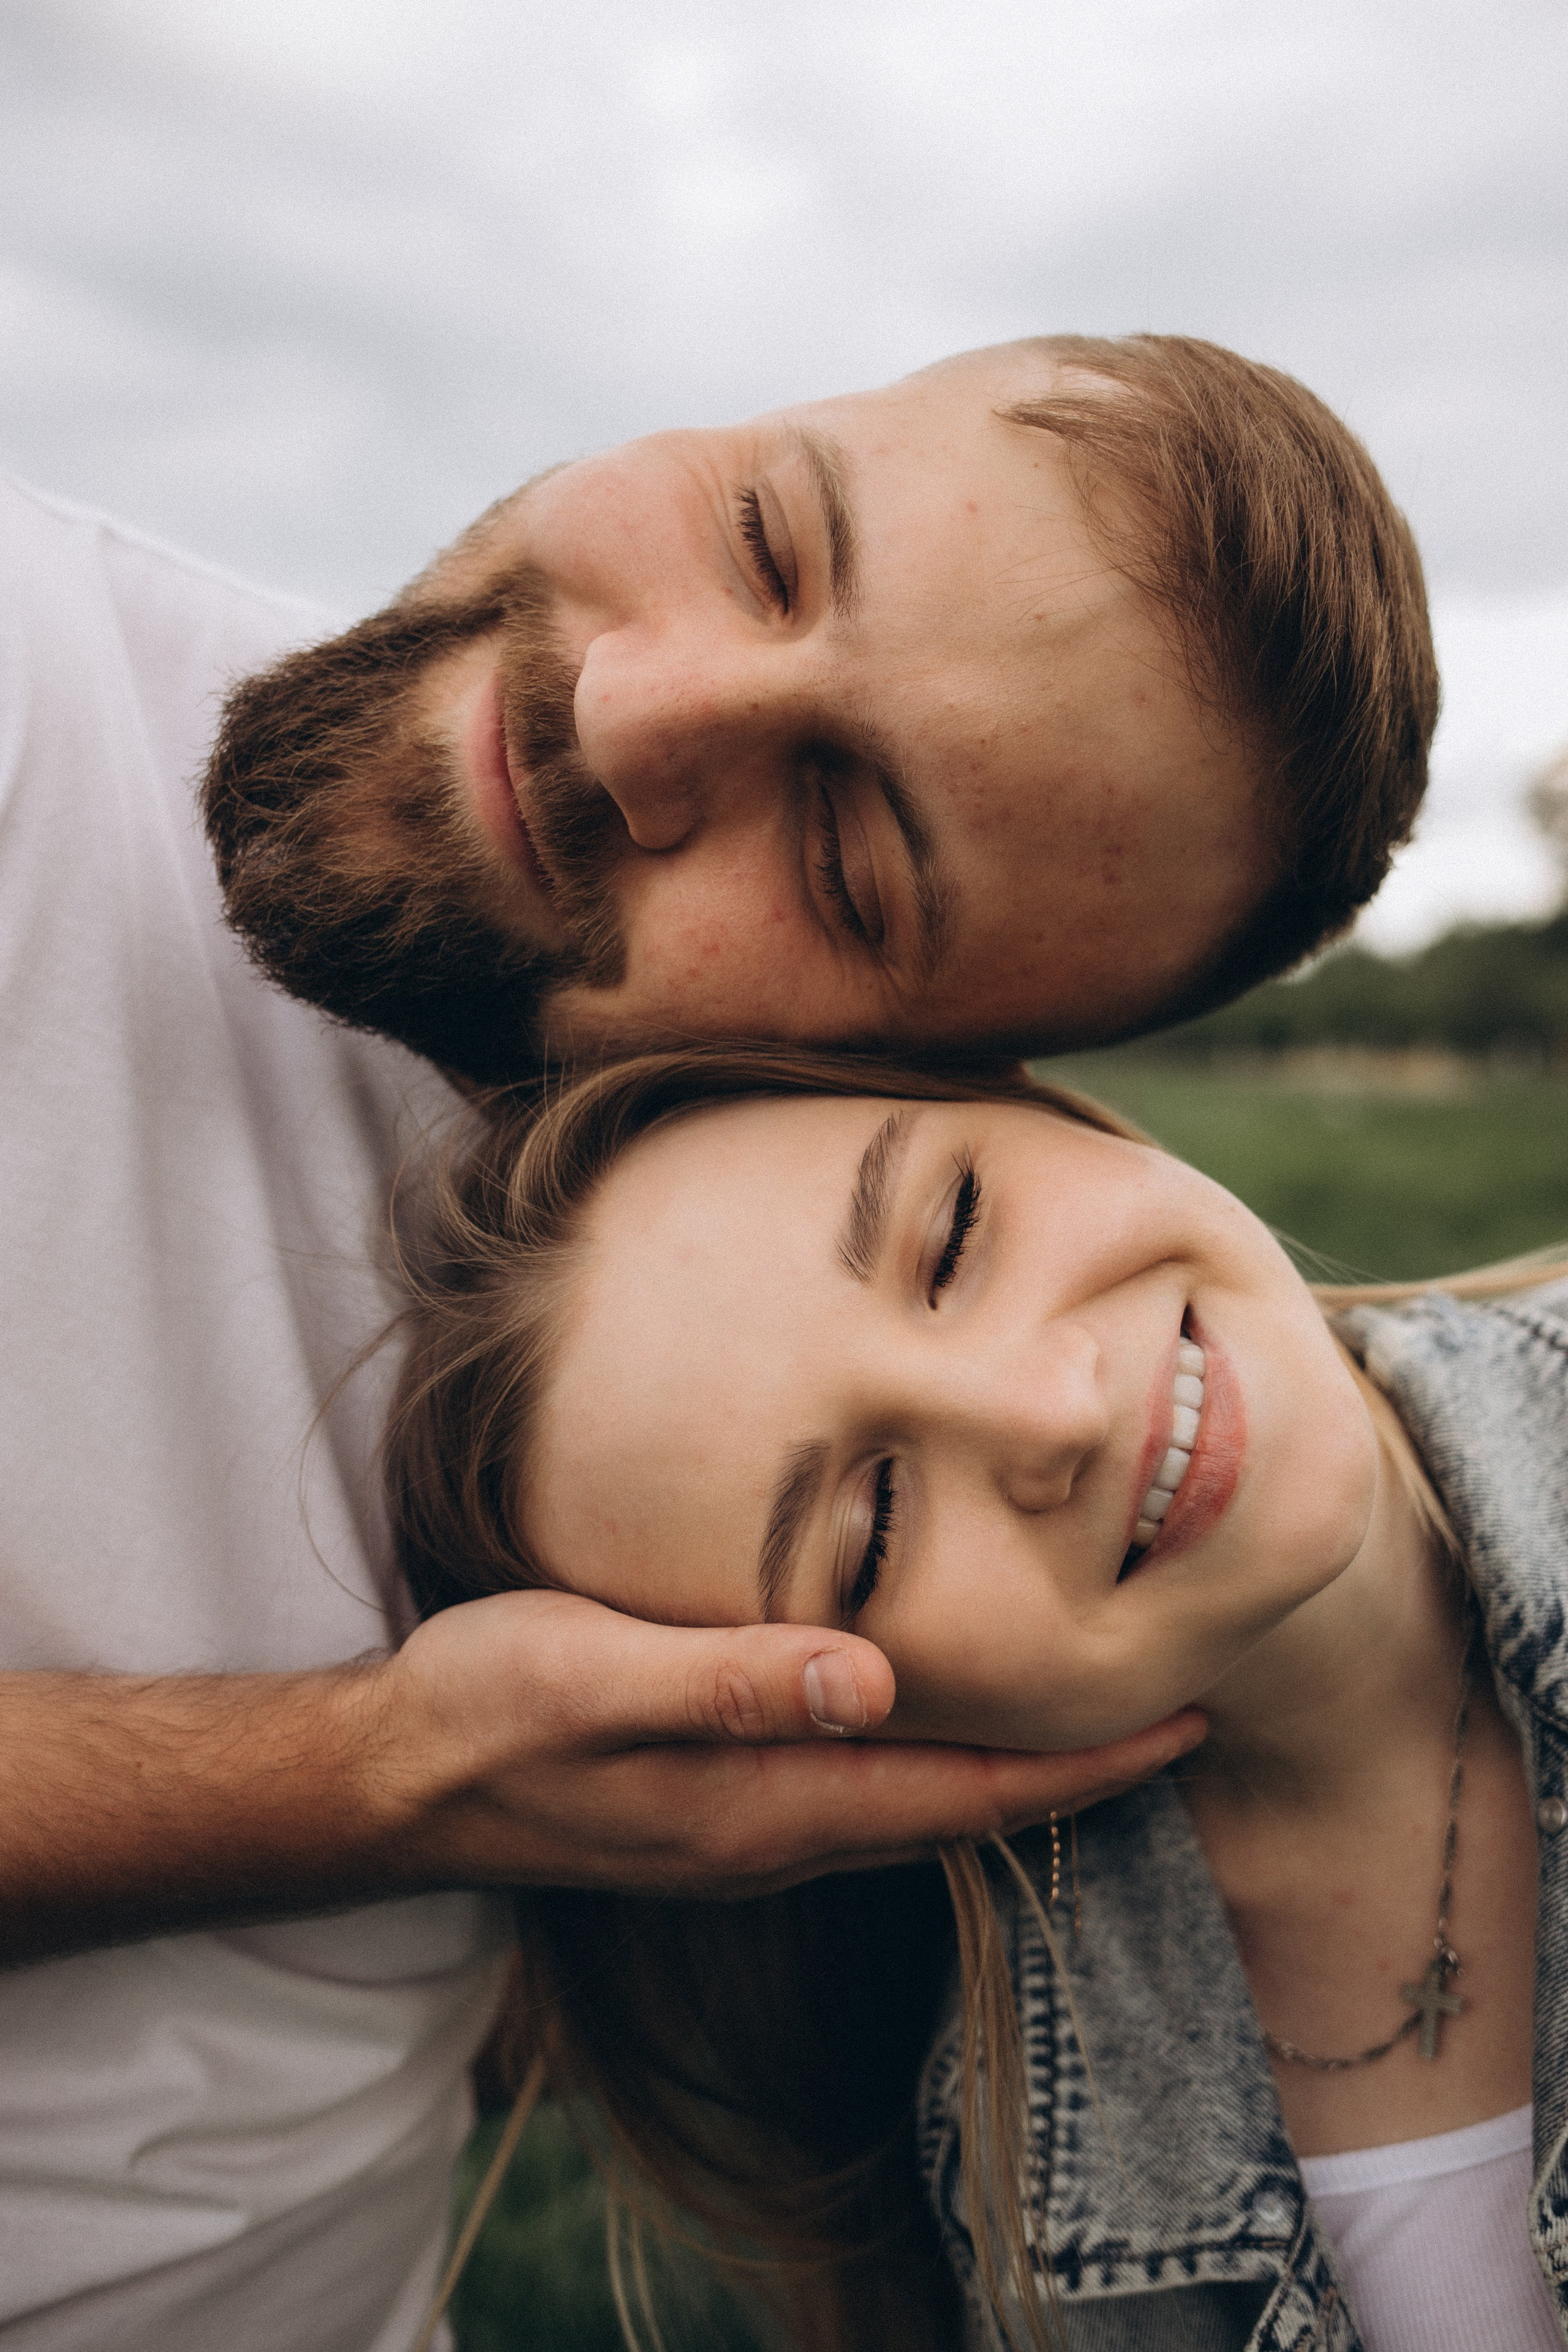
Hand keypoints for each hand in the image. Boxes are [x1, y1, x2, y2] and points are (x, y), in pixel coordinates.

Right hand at [376, 1589, 1206, 1899]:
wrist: (393, 1780)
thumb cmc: (487, 1709)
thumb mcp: (595, 1675)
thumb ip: (731, 1681)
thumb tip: (876, 1683)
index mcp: (767, 1802)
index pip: (966, 1796)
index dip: (1081, 1768)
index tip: (1184, 1727)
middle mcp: (776, 1834)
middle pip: (963, 1815)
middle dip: (1073, 1775)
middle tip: (1173, 1715)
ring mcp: (746, 1833)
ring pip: (918, 1811)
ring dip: (1009, 1775)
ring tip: (1085, 1718)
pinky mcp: (716, 1810)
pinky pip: (862, 1799)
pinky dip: (932, 1767)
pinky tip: (937, 1719)